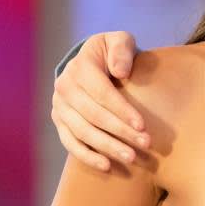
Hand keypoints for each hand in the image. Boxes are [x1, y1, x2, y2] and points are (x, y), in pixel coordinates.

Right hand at [51, 31, 147, 170]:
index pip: (102, 93)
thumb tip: (120, 72)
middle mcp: (64, 88)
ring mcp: (59, 107)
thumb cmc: (111, 52)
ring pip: (83, 132)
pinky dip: (87, 156)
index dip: (122, 110)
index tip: (143, 125)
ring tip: (131, 158)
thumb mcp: (119, 40)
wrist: (89, 62)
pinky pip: (70, 143)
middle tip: (145, 144)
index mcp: (80, 67)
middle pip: (94, 116)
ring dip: (108, 147)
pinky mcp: (59, 122)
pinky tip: (107, 165)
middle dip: (121, 132)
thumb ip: (121, 49)